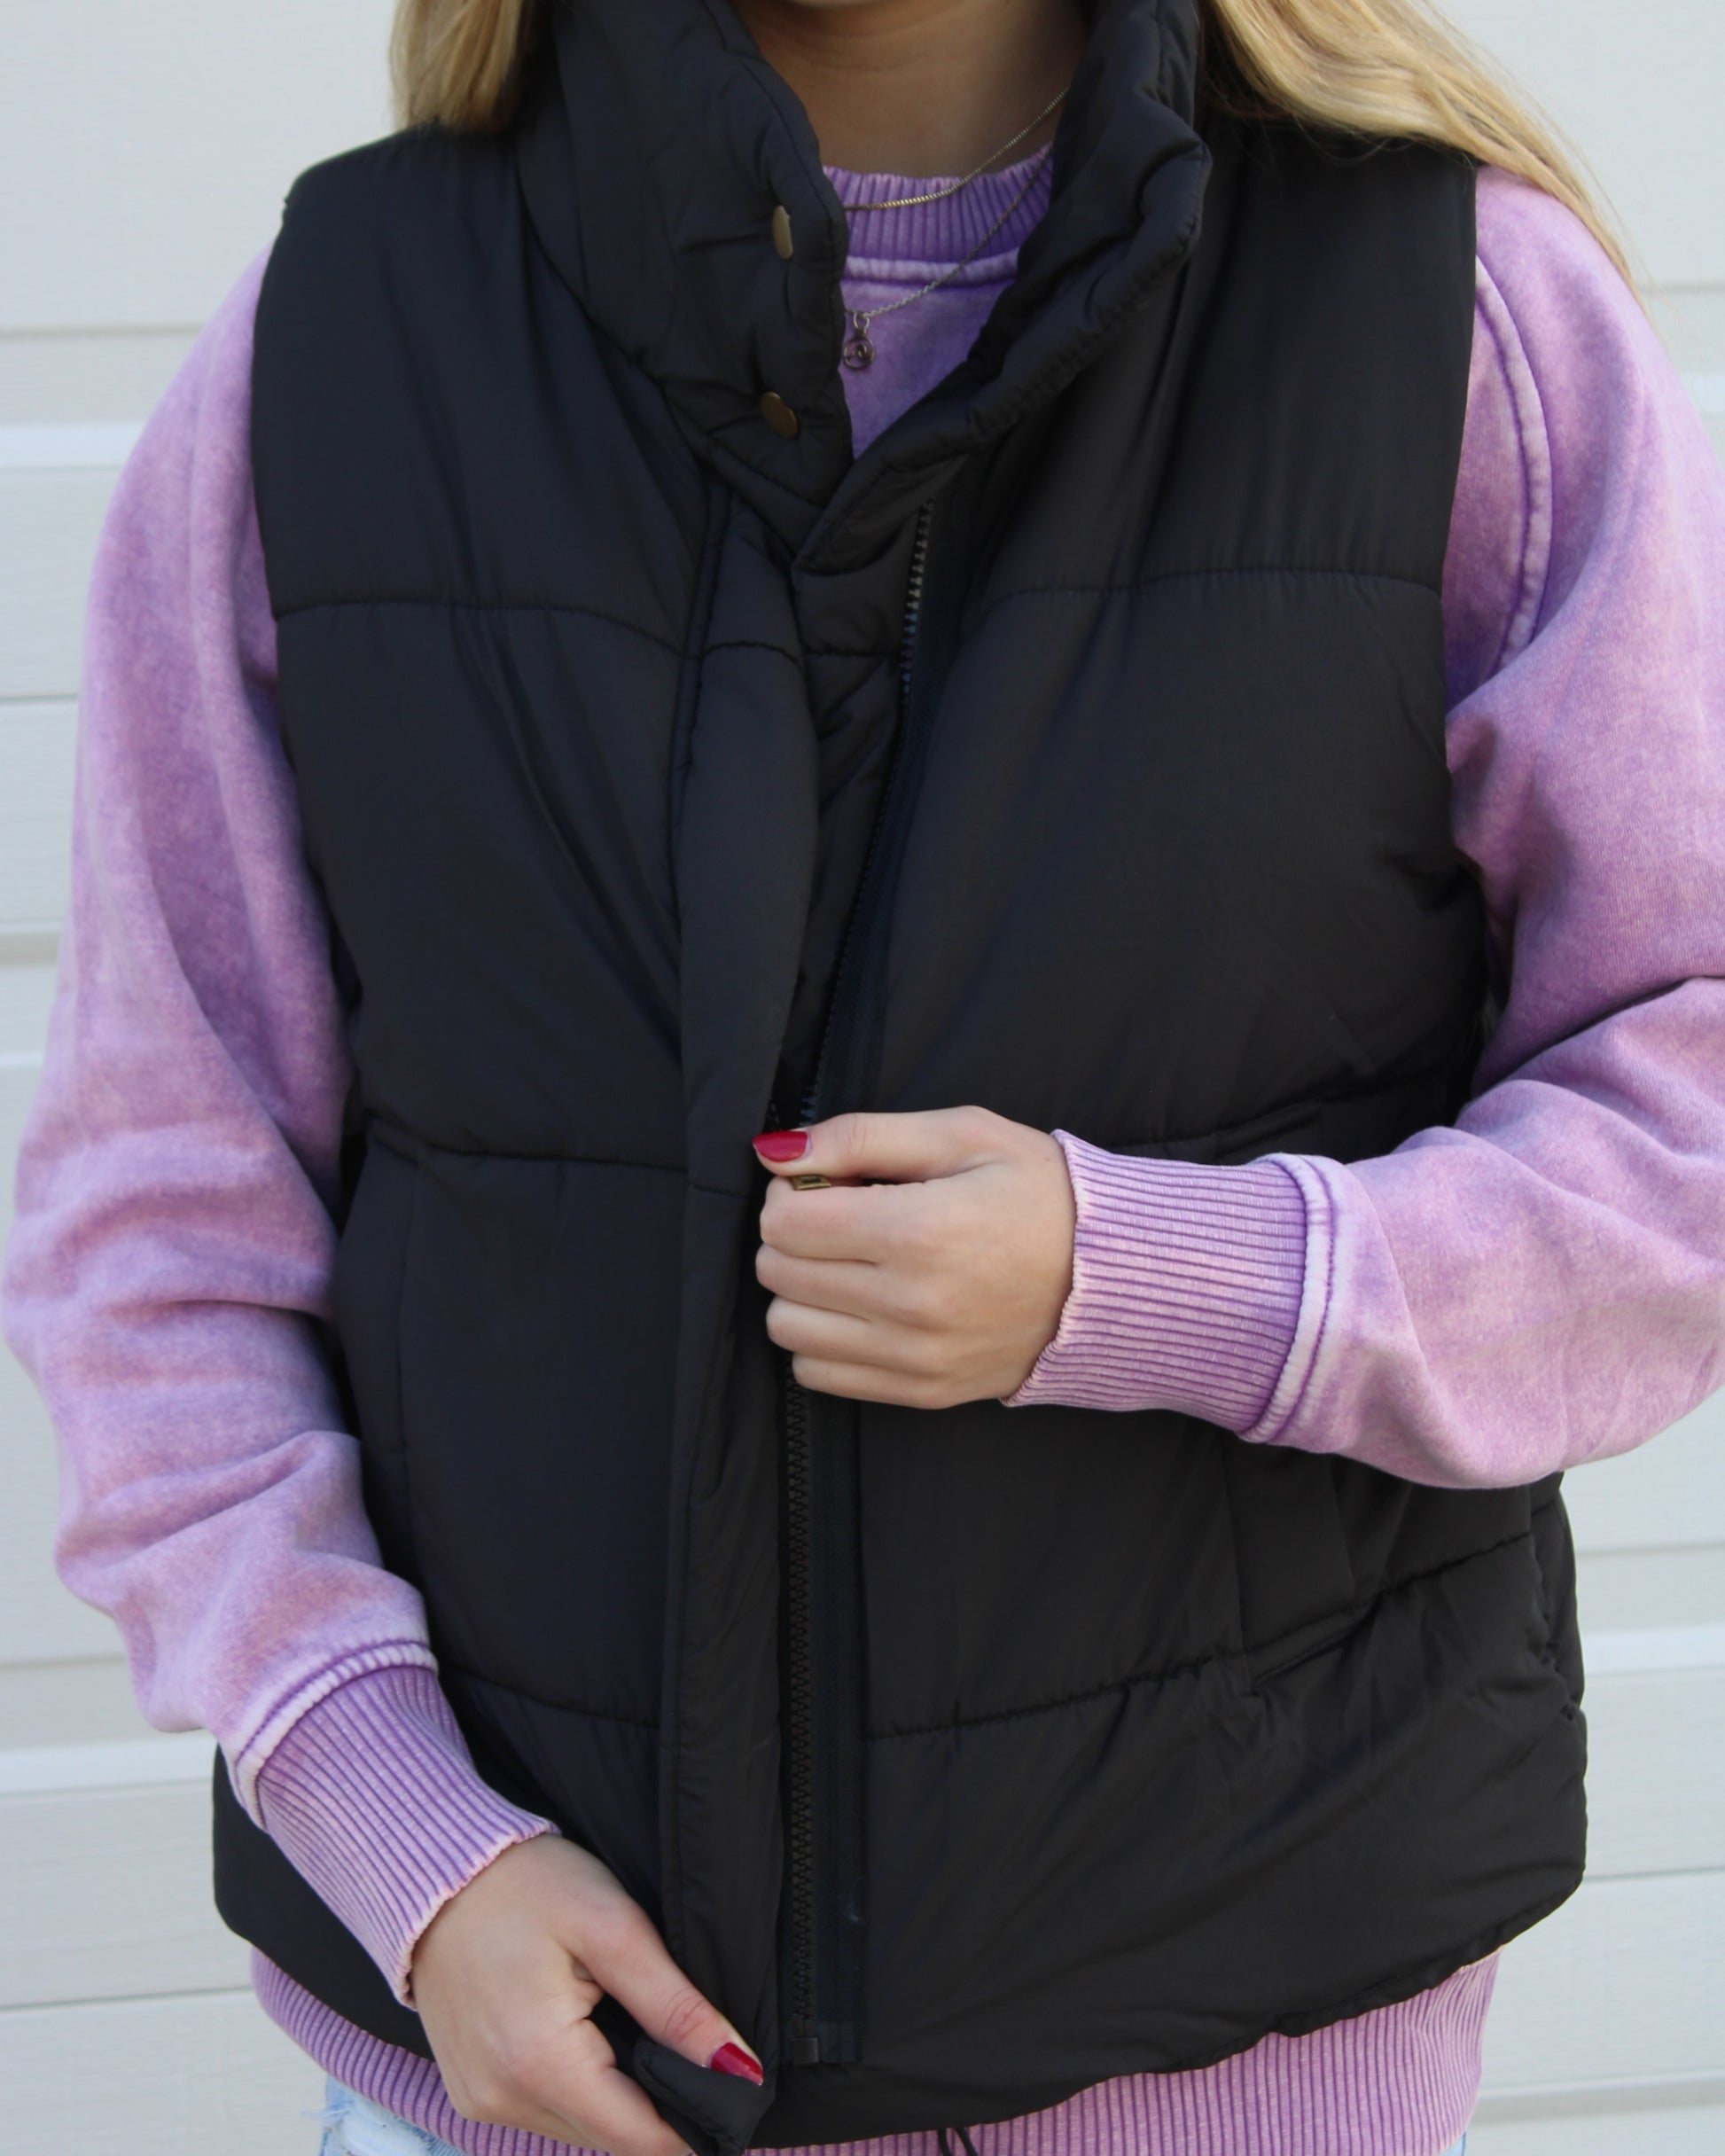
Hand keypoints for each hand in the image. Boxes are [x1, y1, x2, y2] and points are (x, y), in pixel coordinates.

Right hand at [411, 1837, 761, 2154]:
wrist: (435, 1867)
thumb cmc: (526, 1883)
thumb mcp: (613, 1928)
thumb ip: (675, 2006)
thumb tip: (738, 2069)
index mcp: (540, 2064)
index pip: (640, 2138)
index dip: (698, 2126)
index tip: (737, 2098)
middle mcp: (502, 2099)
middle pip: (612, 2138)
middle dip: (661, 2108)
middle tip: (695, 2049)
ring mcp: (480, 2100)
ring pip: (581, 2127)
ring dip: (619, 2097)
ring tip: (641, 2030)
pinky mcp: (472, 2090)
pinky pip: (545, 2110)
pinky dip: (581, 2087)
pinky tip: (595, 2035)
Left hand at [753, 1108, 1075, 1406]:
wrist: (1116, 1278)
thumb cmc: (1041, 1194)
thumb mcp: (963, 1135)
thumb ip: (862, 1136)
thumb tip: (774, 1150)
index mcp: (918, 1230)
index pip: (784, 1220)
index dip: (791, 1190)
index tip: (828, 1181)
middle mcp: (909, 1303)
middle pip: (777, 1271)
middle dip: (792, 1233)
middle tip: (840, 1215)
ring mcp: (914, 1356)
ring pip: (787, 1327)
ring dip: (801, 1288)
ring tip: (849, 1263)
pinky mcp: (921, 1391)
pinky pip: (818, 1374)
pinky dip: (822, 1339)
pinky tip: (862, 1307)